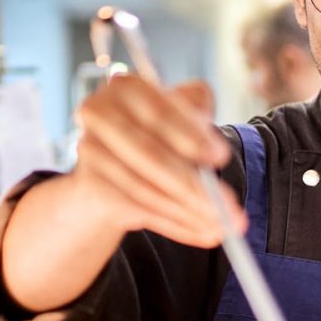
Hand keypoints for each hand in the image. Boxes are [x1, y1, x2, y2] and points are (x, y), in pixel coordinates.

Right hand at [71, 75, 244, 247]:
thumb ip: (198, 118)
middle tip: (230, 208)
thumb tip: (215, 152)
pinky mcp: (89, 186)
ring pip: (144, 188)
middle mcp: (99, 113)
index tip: (221, 157)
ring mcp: (89, 151)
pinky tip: (204, 233)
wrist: (107, 169)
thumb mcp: (180, 117)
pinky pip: (137, 210)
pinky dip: (176, 225)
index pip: (159, 112)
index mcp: (126, 87)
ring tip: (223, 228)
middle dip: (193, 185)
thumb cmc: (155, 135)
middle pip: (149, 154)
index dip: (192, 135)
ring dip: (188, 213)